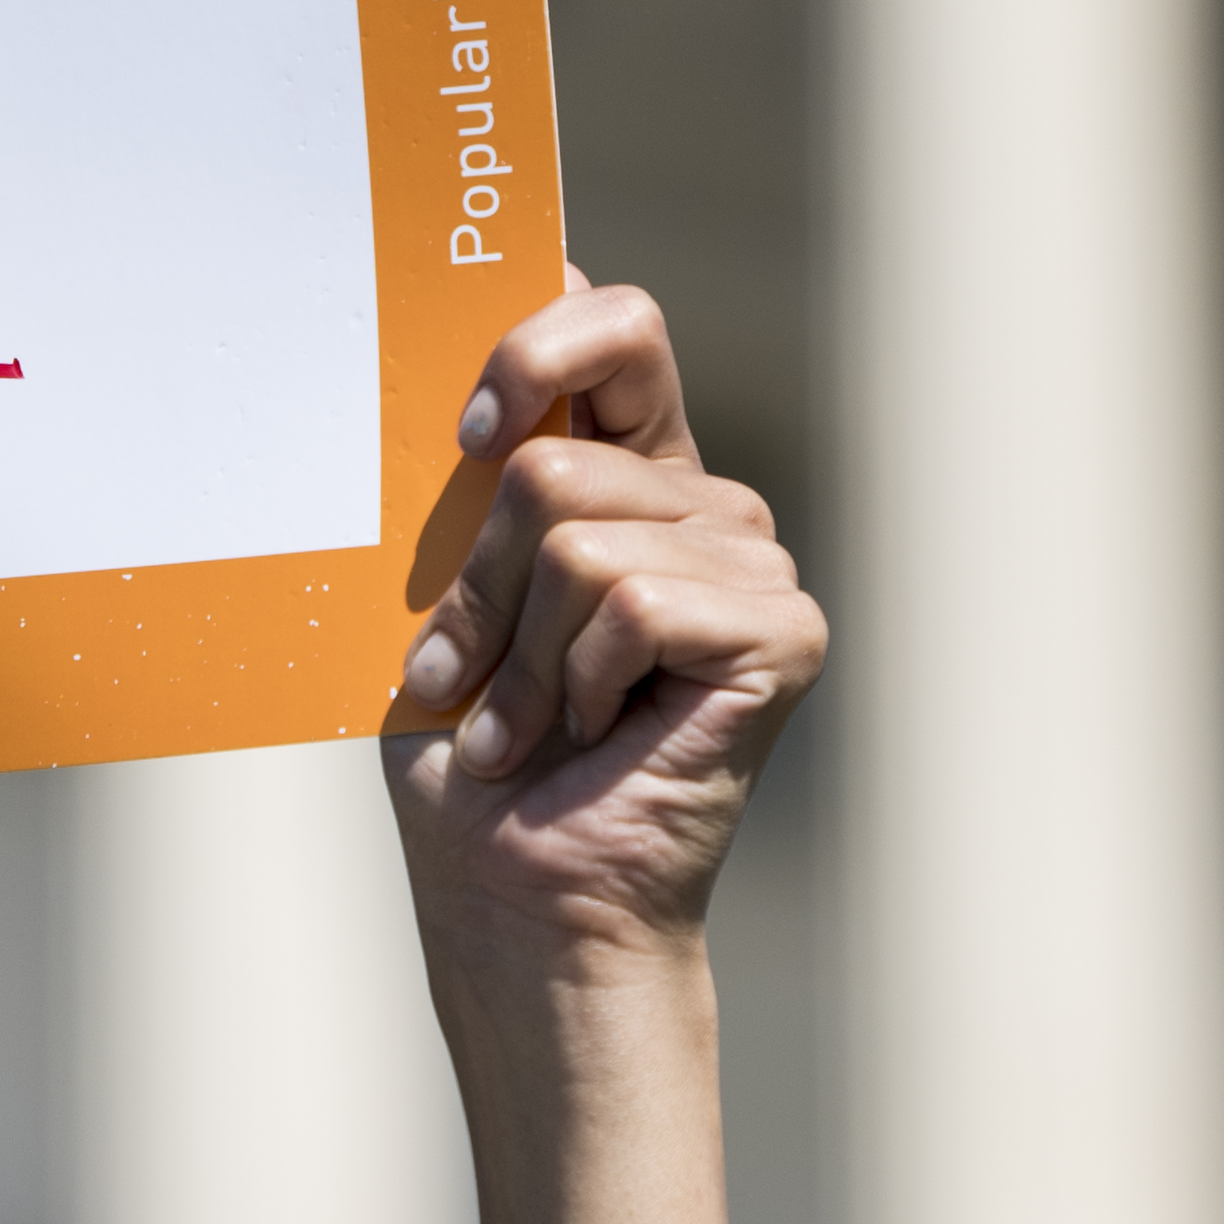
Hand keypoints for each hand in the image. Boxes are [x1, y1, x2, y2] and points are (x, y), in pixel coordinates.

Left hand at [382, 278, 825, 999]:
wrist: (518, 898)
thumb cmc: (474, 760)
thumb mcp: (441, 597)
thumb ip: (464, 487)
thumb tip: (449, 394)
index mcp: (632, 473)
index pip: (616, 325)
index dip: (535, 346)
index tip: (462, 432)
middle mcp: (703, 505)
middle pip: (553, 455)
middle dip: (479, 578)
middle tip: (468, 673)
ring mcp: (754, 565)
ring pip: (577, 537)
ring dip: (520, 655)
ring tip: (527, 726)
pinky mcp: (782, 631)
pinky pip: (633, 600)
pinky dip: (577, 681)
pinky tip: (589, 735)